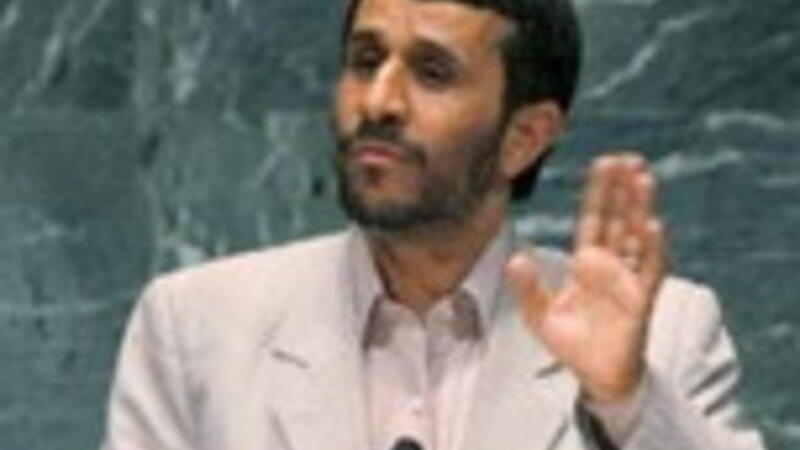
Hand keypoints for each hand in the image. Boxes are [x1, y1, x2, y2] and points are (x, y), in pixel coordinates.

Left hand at [507, 154, 666, 402]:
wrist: (596, 377)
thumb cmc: (572, 344)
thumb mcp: (540, 314)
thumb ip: (528, 287)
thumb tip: (515, 258)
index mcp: (585, 263)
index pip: (593, 220)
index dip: (598, 193)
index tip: (604, 164)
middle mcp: (610, 265)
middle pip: (618, 219)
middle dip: (623, 190)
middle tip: (628, 158)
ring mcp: (628, 280)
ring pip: (637, 236)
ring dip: (640, 208)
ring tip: (643, 178)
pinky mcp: (641, 300)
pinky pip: (649, 270)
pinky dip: (652, 248)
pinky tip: (653, 225)